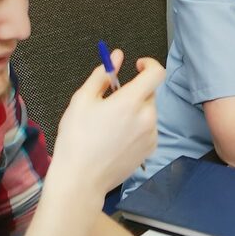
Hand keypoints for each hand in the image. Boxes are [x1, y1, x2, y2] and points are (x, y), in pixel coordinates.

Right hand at [49, 50, 164, 194]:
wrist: (81, 178)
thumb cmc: (77, 139)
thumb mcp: (82, 100)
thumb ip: (102, 74)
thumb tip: (116, 57)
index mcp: (131, 102)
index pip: (157, 73)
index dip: (149, 64)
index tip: (137, 66)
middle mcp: (147, 117)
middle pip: (149, 93)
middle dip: (134, 92)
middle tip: (110, 102)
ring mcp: (151, 135)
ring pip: (148, 112)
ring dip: (135, 111)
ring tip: (110, 125)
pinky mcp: (150, 150)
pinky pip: (148, 129)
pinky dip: (137, 127)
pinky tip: (116, 138)